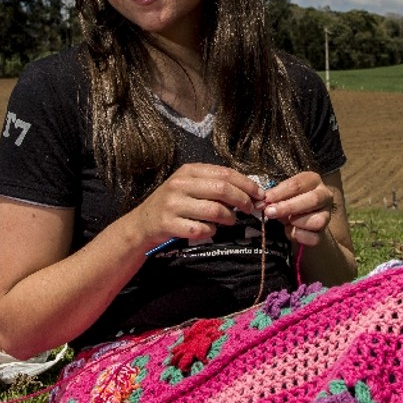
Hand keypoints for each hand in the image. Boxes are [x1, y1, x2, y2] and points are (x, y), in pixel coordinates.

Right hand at [130, 163, 264, 248]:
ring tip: (230, 220)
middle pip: (222, 189)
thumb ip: (214, 184)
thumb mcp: (189, 186)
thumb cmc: (173, 203)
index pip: (225, 173)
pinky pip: (202, 229)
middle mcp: (180, 184)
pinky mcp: (169, 224)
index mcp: (188, 171)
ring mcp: (173, 204)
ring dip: (229, 217)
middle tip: (251, 209)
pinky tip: (210, 230)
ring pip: (214, 210)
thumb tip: (249, 190)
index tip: (259, 194)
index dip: (246, 184)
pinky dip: (212, 231)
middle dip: (243, 200)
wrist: (143, 223)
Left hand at [260, 171, 334, 246]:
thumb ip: (273, 197)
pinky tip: (292, 231)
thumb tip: (261, 203)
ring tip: (287, 222)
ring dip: (298, 222)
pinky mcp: (324, 232)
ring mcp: (327, 214)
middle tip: (270, 212)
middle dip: (289, 207)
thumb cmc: (289, 201)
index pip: (298, 185)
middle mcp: (324, 196)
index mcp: (312, 181)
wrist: (299, 218)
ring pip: (318, 221)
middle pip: (313, 200)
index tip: (265, 200)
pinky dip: (300, 236)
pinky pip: (315, 238)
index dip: (280, 193)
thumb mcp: (281, 195)